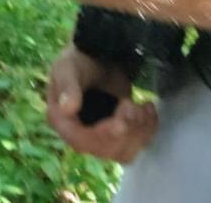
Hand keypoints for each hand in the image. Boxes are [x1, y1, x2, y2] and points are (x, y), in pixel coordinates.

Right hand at [45, 44, 156, 163]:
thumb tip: (67, 109)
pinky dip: (149, 129)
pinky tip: (148, 107)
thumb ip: (68, 87)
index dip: (103, 137)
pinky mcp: (121, 135)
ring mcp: (101, 137)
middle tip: (130, 103)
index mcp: (62, 121)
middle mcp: (80, 134)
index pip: (81, 141)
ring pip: (124, 152)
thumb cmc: (79, 61)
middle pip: (106, 151)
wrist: (99, 57)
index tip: (120, 123)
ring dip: (139, 132)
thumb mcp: (68, 69)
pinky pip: (138, 145)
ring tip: (142, 106)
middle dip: (125, 130)